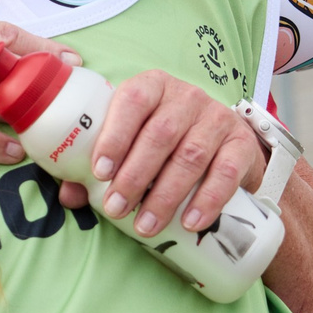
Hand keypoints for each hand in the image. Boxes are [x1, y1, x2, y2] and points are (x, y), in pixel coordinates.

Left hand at [58, 71, 262, 237]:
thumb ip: (100, 165)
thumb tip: (71, 195)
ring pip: (190, 156)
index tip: (100, 173)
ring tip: (145, 225)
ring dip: (164, 195)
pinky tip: (190, 222)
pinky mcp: (241, 144)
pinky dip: (206, 200)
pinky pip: (225, 172)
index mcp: (153, 87)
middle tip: (116, 208)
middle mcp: (187, 97)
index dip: (114, 135)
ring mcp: (217, 118)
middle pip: (159, 134)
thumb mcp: (133, 143)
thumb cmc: (167, 143)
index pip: (132, 100)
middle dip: (134, 176)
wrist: (224, 146)